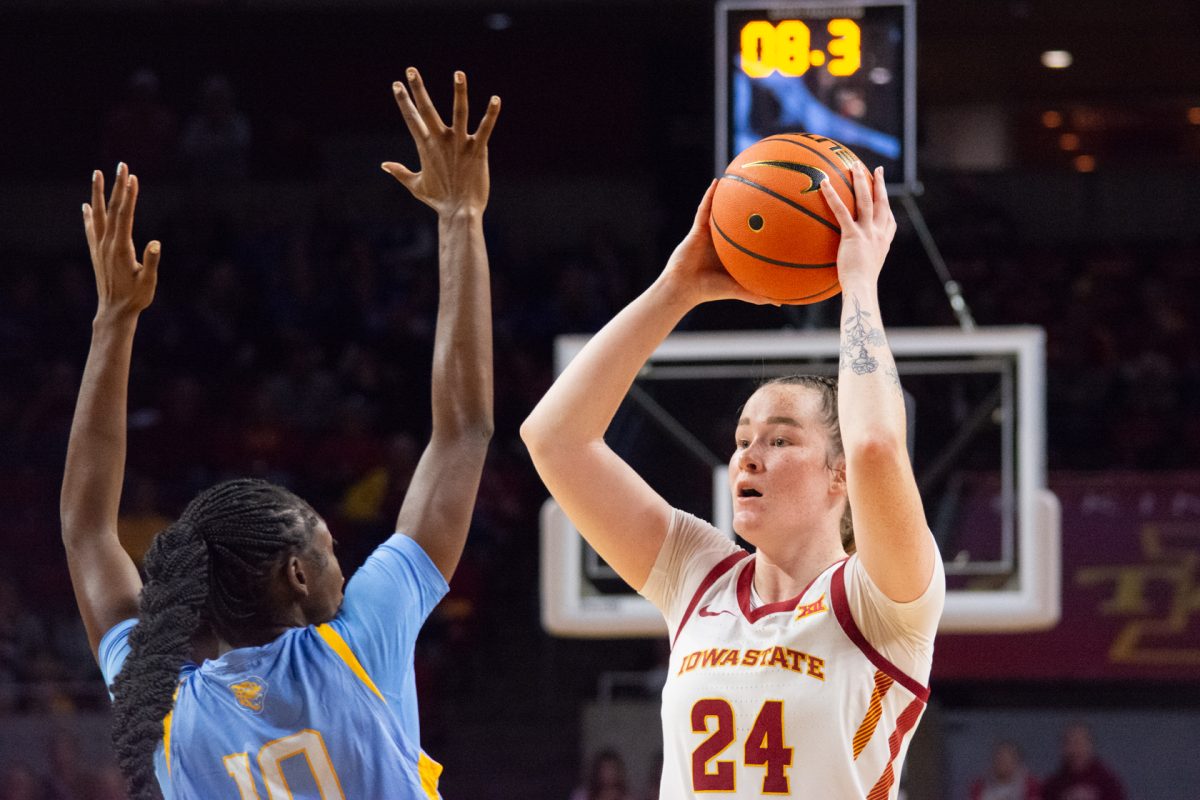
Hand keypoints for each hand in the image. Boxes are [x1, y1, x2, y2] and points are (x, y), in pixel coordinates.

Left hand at [82, 163, 160, 319]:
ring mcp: (99, 247)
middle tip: (121, 165)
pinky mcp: (96, 252)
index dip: (129, 195)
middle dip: (117, 186)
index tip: (132, 177)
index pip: (124, 215)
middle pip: (111, 209)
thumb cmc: (136, 298)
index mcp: (120, 248)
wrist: (113, 312)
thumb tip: (156, 243)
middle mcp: (106, 244)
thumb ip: (152, 262)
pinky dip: (88, 215)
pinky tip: (86, 206)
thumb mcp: (149, 282)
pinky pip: (91, 228)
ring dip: (98, 193)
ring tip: (97, 174)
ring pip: (98, 214)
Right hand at [382, 68, 500, 216]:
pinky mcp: (478, 149)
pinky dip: (491, 114)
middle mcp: (441, 141)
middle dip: (418, 89)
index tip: (396, 85)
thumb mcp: (416, 185)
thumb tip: (384, 165)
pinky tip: (496, 99)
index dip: (403, 101)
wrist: (460, 212)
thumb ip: (400, 172)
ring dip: (459, 92)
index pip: (411, 119)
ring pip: (459, 112)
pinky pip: (486, 128)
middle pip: (427, 110)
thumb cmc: (439, 200)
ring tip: (458, 73)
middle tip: (410, 70)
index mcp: (425, 147)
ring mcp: (460, 143)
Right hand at [660, 180, 775, 307]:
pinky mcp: (698, 228)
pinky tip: (717, 182)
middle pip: (739, 218)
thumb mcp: (737, 289)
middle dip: (750, 205)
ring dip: (729, 194)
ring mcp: (710, 232)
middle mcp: (723, 239)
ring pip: (721, 210)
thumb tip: (780, 302)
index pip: (749, 235)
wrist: (684, 288)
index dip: (762, 225)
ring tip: (742, 176)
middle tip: (767, 190)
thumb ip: (757, 294)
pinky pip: (704, 209)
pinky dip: (709, 196)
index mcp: (732, 251)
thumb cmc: (710, 290)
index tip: (779, 216)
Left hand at [819, 162, 896, 288]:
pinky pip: (841, 211)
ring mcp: (868, 232)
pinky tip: (824, 184)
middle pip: (881, 202)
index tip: (883, 192)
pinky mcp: (853, 235)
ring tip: (854, 165)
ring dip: (861, 181)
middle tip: (876, 169)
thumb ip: (858, 261)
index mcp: (883, 241)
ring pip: (865, 200)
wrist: (861, 289)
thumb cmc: (859, 286)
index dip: (886, 204)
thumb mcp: (864, 271)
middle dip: (879, 184)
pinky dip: (832, 196)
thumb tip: (848, 264)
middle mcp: (879, 233)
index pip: (888, 219)